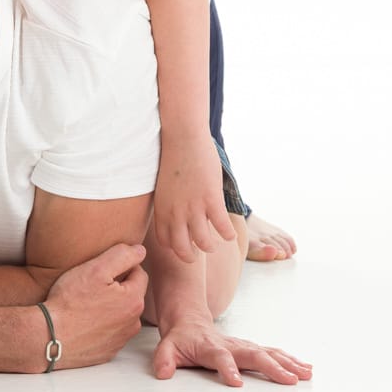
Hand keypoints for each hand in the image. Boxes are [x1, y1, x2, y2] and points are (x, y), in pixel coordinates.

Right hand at [42, 242, 147, 369]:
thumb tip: (140, 250)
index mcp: (134, 300)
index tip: (101, 269)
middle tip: (92, 284)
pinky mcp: (108, 351)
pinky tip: (84, 319)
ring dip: (110, 306)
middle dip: (116, 286)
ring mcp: (121, 340)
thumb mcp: (96, 269)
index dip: (120, 266)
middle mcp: (133, 323)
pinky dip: (102, 324)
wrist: (50, 337)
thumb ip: (122, 255)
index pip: (139, 273)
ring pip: (121, 313)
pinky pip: (110, 331)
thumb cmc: (71, 301)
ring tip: (87, 302)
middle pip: (131, 294)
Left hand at [153, 314, 311, 385]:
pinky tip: (304, 368)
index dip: (227, 368)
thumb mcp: (167, 348)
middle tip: (288, 380)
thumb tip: (162, 373)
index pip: (219, 357)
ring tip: (305, 374)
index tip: (236, 383)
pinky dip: (289, 360)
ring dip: (286, 363)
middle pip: (252, 354)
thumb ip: (165, 359)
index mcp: (209, 346)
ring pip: (267, 352)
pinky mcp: (250, 348)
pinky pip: (272, 353)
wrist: (189, 318)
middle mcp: (230, 344)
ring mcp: (242, 345)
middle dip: (271, 367)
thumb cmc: (180, 338)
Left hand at [154, 133, 235, 262]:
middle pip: (182, 249)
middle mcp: (175, 212)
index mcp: (162, 208)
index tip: (185, 244)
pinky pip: (223, 228)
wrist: (183, 136)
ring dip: (211, 246)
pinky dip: (228, 234)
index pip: (166, 241)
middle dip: (192, 256)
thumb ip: (168, 202)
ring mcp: (193, 207)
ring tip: (216, 241)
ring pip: (204, 243)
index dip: (176, 247)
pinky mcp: (211, 199)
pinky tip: (229, 232)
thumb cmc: (173, 157)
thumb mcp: (163, 185)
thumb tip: (175, 215)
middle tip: (200, 251)